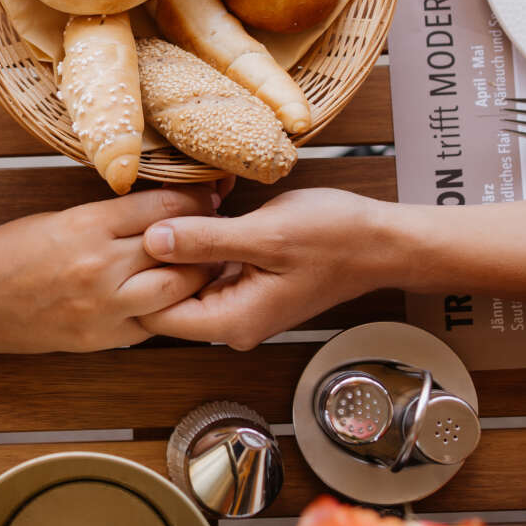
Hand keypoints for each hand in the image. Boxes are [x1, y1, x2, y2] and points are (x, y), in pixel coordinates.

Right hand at [0, 187, 220, 352]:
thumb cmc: (7, 252)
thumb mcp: (60, 217)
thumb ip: (110, 216)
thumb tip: (161, 208)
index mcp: (88, 226)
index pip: (164, 208)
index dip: (196, 200)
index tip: (211, 195)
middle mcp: (102, 268)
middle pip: (180, 249)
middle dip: (208, 237)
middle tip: (220, 227)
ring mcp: (104, 309)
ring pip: (177, 291)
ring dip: (198, 276)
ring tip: (206, 263)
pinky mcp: (102, 339)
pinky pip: (153, 325)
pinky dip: (169, 309)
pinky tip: (176, 297)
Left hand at [139, 188, 387, 348]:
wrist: (382, 241)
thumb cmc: (335, 238)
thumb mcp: (265, 234)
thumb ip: (204, 240)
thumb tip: (151, 240)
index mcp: (233, 321)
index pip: (156, 315)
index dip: (144, 275)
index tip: (146, 231)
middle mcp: (232, 322)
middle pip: (167, 297)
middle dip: (163, 254)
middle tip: (171, 208)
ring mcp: (240, 304)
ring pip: (187, 279)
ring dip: (185, 242)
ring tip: (196, 203)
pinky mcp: (247, 284)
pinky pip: (210, 267)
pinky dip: (206, 239)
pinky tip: (214, 206)